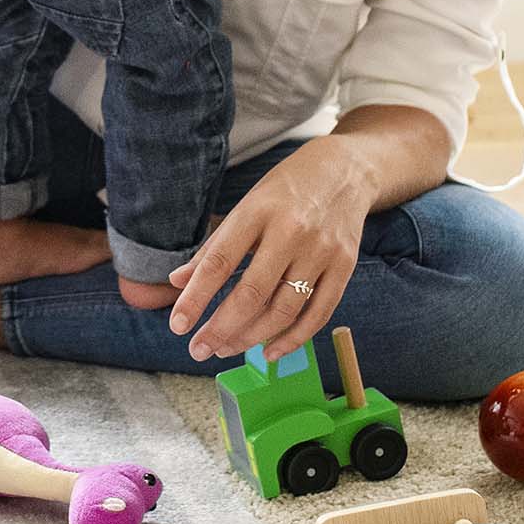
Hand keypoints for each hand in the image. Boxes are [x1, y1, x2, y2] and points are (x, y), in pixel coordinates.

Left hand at [163, 135, 376, 360]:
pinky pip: (318, 314)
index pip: (220, 262)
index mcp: (258, 211)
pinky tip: (270, 352)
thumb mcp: (245, 206)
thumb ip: (214, 247)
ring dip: (252, 337)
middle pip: (252, 293)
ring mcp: (322, 250)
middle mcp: (291, 231)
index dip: (196, 298)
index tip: (178, 326)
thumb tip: (178, 281)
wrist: (345, 170)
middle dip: (221, 328)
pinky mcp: (345, 265)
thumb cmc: (286, 191)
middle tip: (199, 349)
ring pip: (284, 310)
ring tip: (227, 348)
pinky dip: (293, 340)